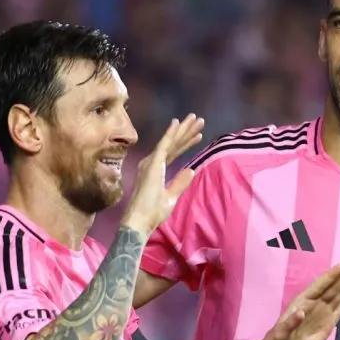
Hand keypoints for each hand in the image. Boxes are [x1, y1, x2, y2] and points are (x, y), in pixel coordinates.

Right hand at [122, 114, 204, 234]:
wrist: (140, 221)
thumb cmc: (152, 212)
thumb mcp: (171, 197)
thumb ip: (180, 182)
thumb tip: (191, 170)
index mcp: (156, 170)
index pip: (174, 153)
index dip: (186, 143)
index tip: (198, 135)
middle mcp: (152, 163)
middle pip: (173, 144)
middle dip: (186, 132)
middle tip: (199, 120)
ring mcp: (152, 162)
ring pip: (170, 142)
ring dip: (183, 130)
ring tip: (195, 118)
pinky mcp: (153, 164)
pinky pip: (163, 146)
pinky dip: (170, 134)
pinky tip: (177, 123)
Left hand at [259, 261, 339, 339]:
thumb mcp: (279, 334)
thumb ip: (289, 324)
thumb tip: (301, 312)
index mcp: (302, 302)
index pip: (319, 286)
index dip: (330, 276)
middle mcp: (314, 303)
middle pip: (332, 287)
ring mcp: (323, 313)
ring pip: (339, 295)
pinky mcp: (329, 324)